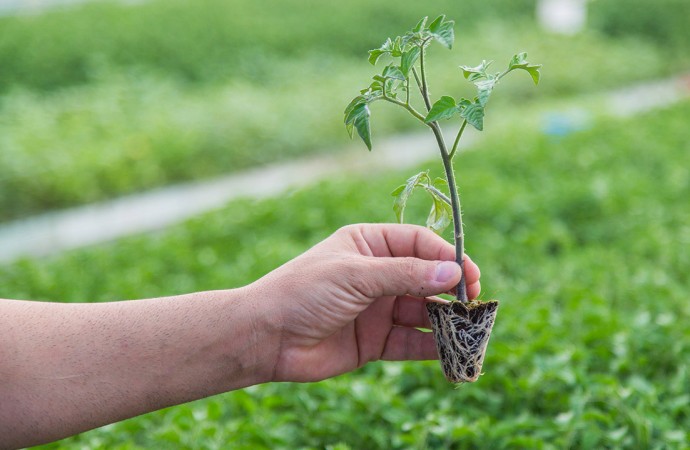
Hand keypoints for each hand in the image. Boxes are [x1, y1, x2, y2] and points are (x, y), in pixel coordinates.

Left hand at [250, 223, 480, 381]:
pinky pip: (410, 343)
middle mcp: (376, 275)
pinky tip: (450, 353)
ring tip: (468, 329)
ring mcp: (376, 309)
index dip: (446, 257)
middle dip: (450, 291)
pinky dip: (431, 348)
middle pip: (426, 278)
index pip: (418, 244)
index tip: (468, 274)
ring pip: (422, 312)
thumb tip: (453, 273)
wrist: (267, 337)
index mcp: (368, 245)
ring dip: (445, 321)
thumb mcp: (356, 275)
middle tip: (473, 303)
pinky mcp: (374, 341)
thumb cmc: (305, 291)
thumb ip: (406, 275)